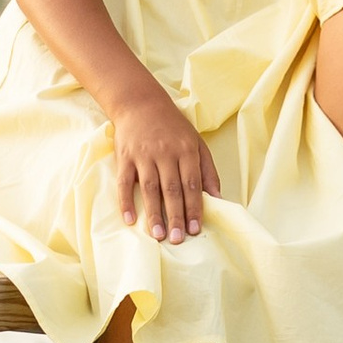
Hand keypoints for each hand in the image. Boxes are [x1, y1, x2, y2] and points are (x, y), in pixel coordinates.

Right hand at [110, 95, 221, 243]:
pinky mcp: (125, 157)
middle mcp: (165, 153)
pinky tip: (129, 220)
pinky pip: (124, 182)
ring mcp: (144, 155)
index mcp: (186, 150)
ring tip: (158, 235)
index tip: (195, 229)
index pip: (192, 184)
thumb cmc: (172, 127)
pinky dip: (125, 202)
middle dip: (175, 216)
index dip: (194, 207)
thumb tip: (218, 198)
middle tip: (177, 239)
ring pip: (150, 188)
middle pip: (172, 189)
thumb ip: (207, 171)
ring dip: (154, 213)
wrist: (140, 103)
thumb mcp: (196, 143)